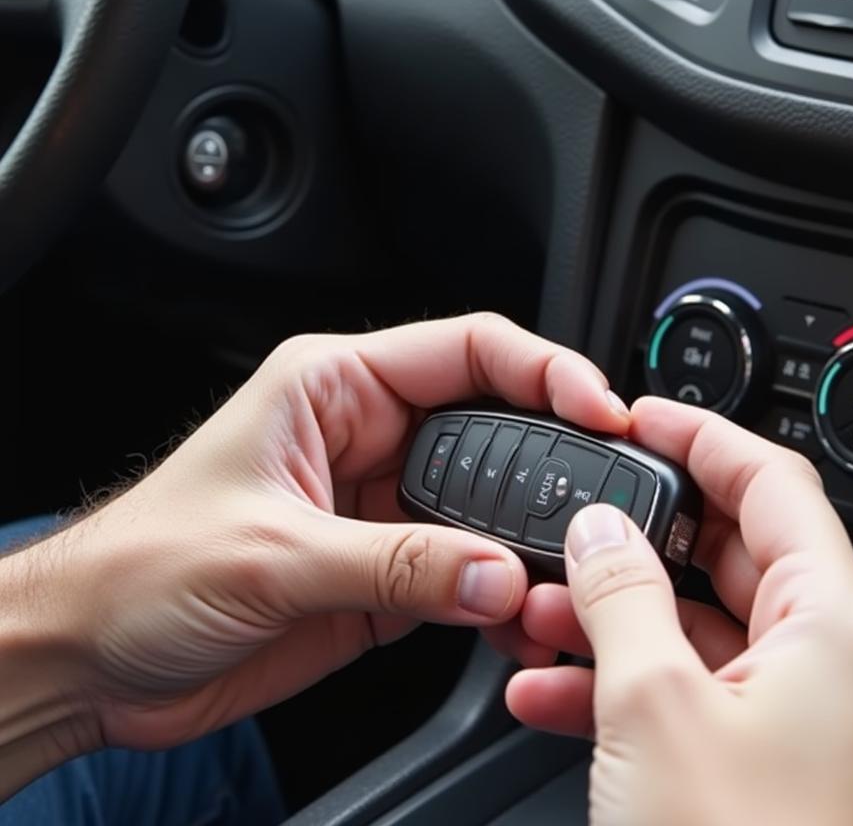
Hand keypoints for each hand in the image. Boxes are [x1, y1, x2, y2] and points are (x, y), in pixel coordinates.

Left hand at [0, 314, 628, 793]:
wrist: (93, 660)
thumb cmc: (142, 568)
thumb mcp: (272, 554)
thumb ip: (394, 564)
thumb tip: (495, 573)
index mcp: (336, 385)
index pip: (466, 350)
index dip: (544, 369)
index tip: (599, 407)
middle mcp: (369, 436)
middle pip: (493, 425)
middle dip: (552, 458)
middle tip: (600, 497)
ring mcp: (383, 507)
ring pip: (489, 506)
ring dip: (530, 538)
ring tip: (566, 571)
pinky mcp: (387, 572)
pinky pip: (466, 573)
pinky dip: (500, 595)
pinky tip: (520, 618)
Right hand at [506, 398, 852, 825]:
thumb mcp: (652, 704)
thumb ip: (621, 592)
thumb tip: (604, 528)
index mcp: (837, 627)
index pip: (772, 483)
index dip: (702, 435)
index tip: (642, 416)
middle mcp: (835, 666)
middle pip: (731, 554)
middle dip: (640, 540)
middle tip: (577, 523)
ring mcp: (803, 721)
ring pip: (700, 629)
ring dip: (615, 617)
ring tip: (538, 616)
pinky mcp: (766, 768)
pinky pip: (691, 694)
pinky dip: (623, 683)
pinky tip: (550, 693)